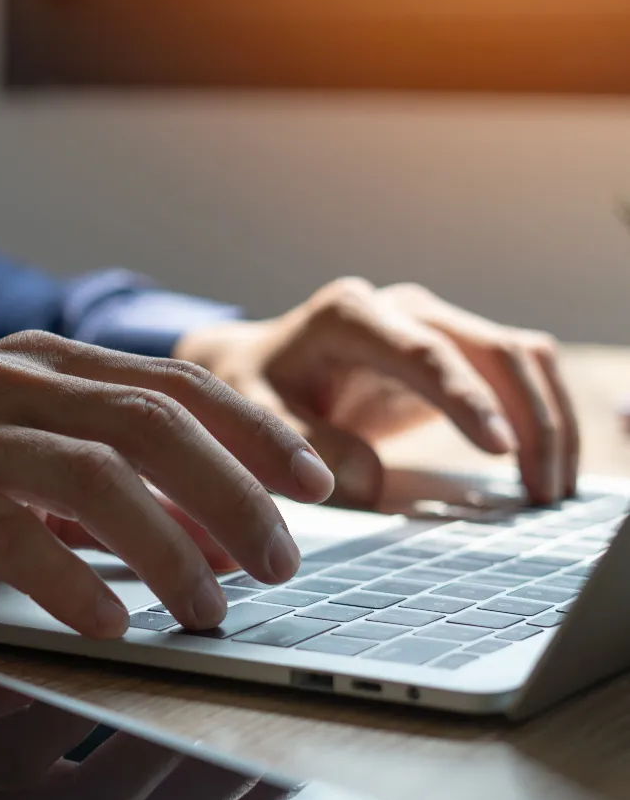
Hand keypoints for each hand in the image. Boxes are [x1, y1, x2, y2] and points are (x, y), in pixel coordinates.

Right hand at [0, 330, 333, 637]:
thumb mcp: (13, 457)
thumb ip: (99, 479)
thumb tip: (205, 527)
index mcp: (42, 363)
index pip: (172, 384)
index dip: (252, 431)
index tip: (314, 481)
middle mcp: (8, 380)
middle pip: (151, 422)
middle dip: (233, 492)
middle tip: (281, 562)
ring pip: (93, 475)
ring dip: (168, 547)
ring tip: (209, 609)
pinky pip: (10, 531)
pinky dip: (71, 582)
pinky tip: (110, 625)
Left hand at [174, 279, 578, 506]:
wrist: (253, 371)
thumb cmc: (251, 392)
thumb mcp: (253, 419)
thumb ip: (300, 446)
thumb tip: (367, 482)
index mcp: (347, 315)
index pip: (421, 352)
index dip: (464, 397)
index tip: (499, 448)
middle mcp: (400, 308)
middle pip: (490, 349)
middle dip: (528, 417)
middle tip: (540, 491)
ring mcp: (433, 325)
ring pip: (520, 356)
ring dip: (548, 419)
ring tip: (549, 490)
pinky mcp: (454, 352)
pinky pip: (519, 374)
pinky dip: (542, 416)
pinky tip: (543, 469)